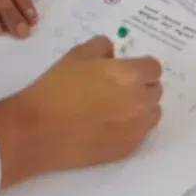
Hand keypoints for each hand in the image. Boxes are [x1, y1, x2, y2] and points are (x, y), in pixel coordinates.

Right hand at [0, 37, 161, 187]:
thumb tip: (112, 52)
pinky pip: (140, 134)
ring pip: (152, 114)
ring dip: (141, 108)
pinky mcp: (128, 149)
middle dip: (141, 87)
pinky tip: (108, 126)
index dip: (140, 67)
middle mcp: (140, 101)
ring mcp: (136, 128)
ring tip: (115, 109)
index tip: (125, 71)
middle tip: (117, 89)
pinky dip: (131, 128)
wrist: (39, 130)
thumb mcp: (76, 56)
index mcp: (130, 75)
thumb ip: (100, 47)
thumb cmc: (56, 88)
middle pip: (156, 91)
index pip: (154, 68)